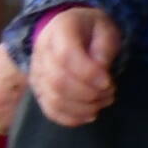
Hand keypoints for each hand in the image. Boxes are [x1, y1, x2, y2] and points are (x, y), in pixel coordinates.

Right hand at [28, 6, 125, 128]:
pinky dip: (72, 118)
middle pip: (58, 82)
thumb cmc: (92, 31)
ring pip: (54, 100)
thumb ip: (105, 48)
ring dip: (84, 107)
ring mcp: (37, 74)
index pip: (65, 56)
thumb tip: (100, 74)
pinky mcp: (39, 91)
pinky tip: (89, 113)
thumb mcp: (105, 29)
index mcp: (59, 31)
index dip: (88, 73)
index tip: (108, 81)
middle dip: (89, 93)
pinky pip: (50, 111)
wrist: (69, 32)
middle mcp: (41, 53)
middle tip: (110, 92)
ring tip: (102, 101)